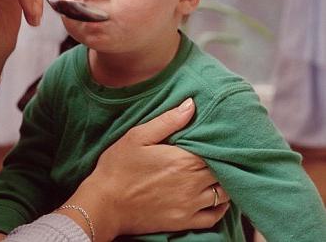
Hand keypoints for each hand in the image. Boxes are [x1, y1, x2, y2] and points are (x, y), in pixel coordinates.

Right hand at [60, 98, 229, 240]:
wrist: (104, 204)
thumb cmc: (118, 167)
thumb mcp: (137, 136)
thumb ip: (167, 121)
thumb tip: (191, 104)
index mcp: (183, 159)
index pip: (216, 150)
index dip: (218, 144)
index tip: (215, 139)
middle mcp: (192, 183)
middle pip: (223, 171)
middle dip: (223, 162)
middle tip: (216, 155)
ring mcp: (189, 205)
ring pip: (223, 194)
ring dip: (223, 183)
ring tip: (215, 174)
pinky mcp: (183, 222)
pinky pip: (214, 217)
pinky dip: (220, 208)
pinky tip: (214, 198)